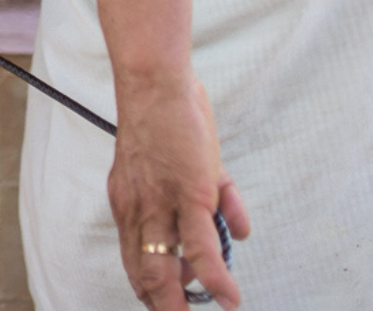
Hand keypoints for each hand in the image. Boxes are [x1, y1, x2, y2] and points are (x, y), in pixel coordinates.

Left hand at [109, 72, 252, 309]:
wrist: (156, 85)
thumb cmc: (171, 121)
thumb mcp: (185, 166)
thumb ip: (216, 201)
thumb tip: (242, 233)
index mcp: (129, 204)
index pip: (134, 259)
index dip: (149, 289)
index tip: (164, 307)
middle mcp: (137, 210)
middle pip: (144, 273)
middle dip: (162, 305)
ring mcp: (161, 205)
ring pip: (166, 270)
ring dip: (182, 304)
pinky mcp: (189, 195)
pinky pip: (202, 250)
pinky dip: (216, 280)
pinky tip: (231, 299)